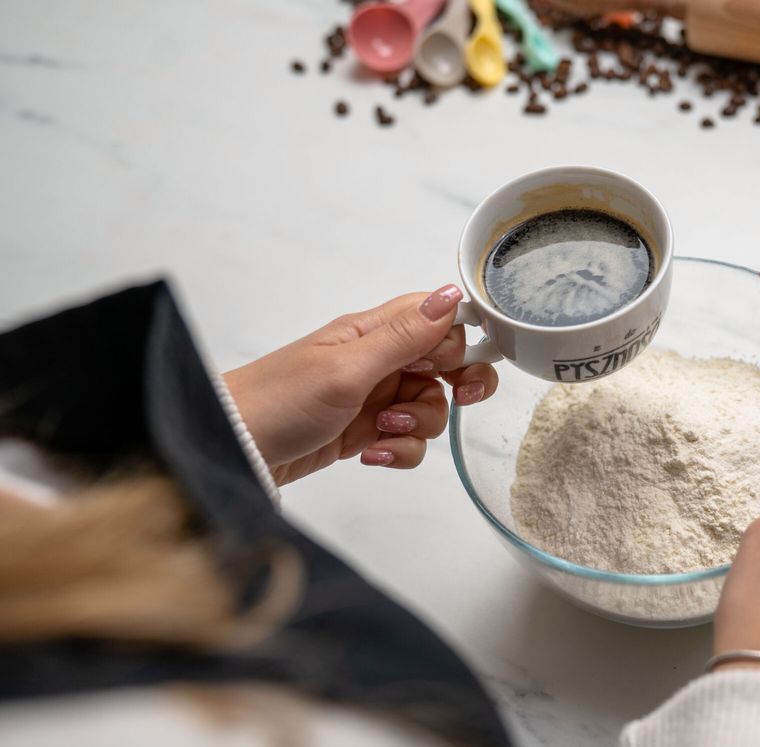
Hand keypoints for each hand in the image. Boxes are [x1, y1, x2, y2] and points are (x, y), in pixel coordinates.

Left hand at [223, 285, 497, 484]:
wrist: (229, 449)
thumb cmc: (276, 400)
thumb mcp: (347, 367)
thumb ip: (403, 336)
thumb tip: (451, 296)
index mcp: (372, 331)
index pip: (437, 318)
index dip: (459, 338)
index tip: (460, 363)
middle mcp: (377, 360)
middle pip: (445, 363)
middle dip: (459, 384)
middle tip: (462, 397)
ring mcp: (372, 397)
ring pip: (430, 406)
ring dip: (420, 424)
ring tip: (383, 430)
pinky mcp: (364, 432)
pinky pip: (406, 439)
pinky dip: (400, 450)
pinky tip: (373, 455)